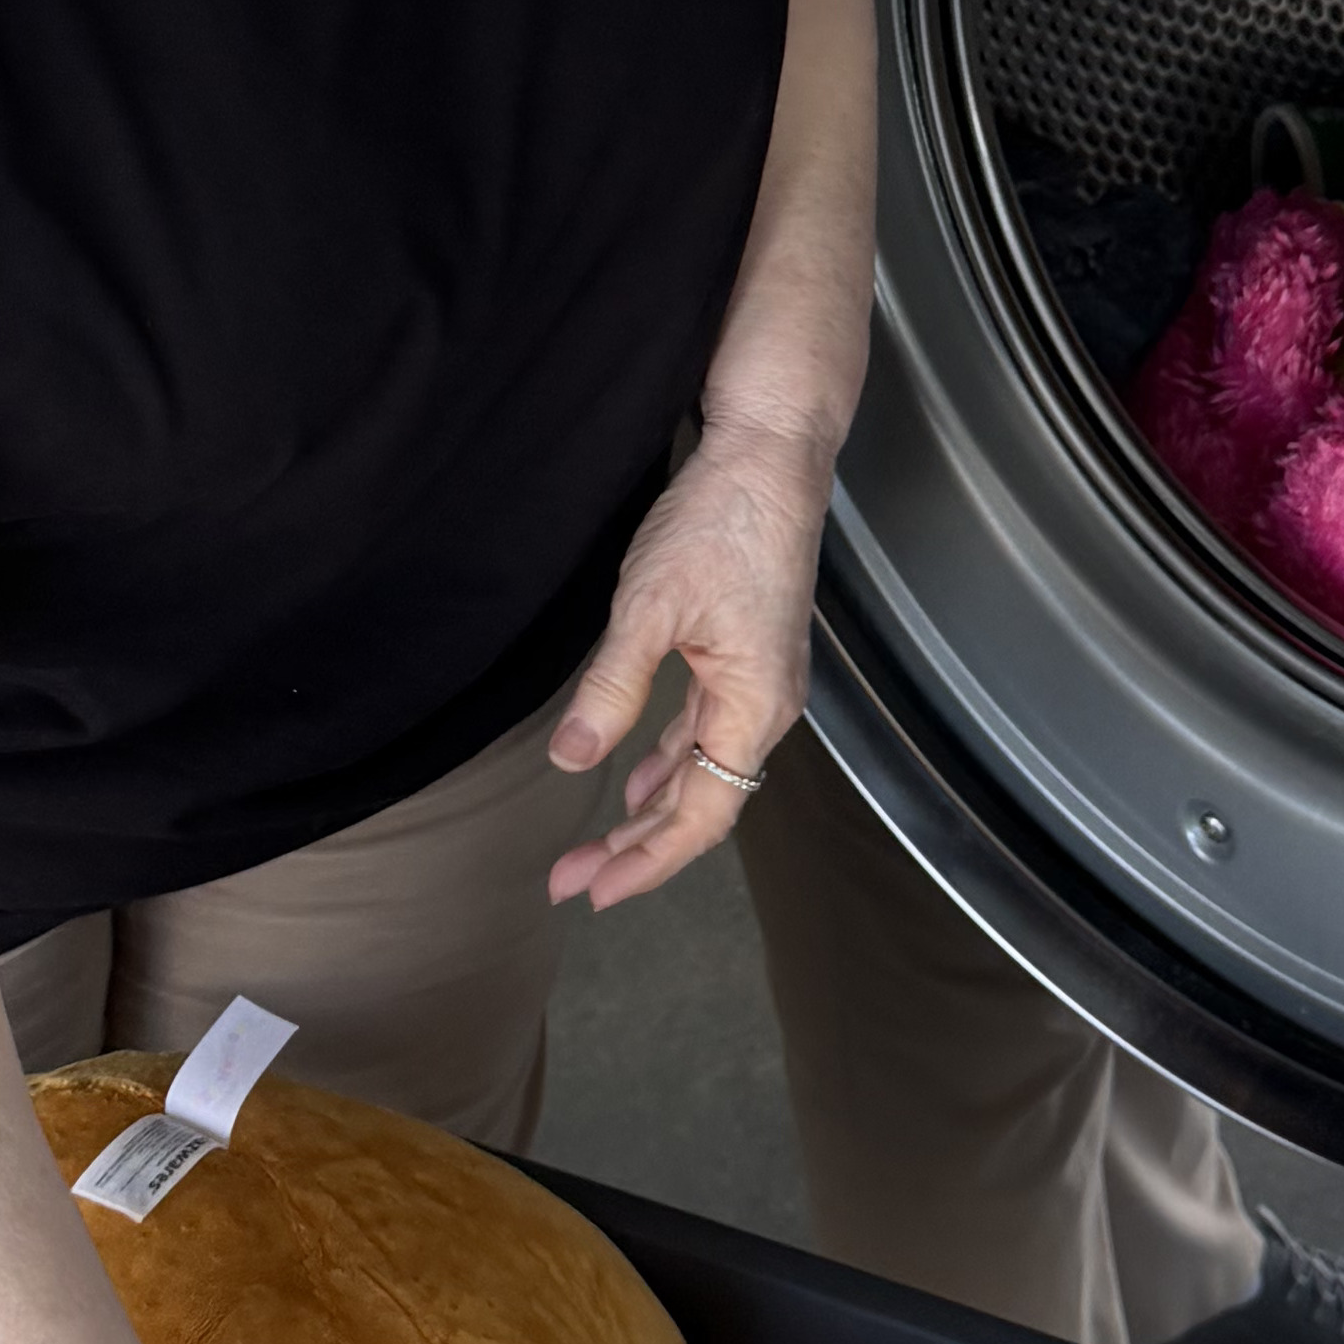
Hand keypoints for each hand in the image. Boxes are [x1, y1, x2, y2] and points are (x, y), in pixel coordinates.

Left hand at [545, 403, 829, 913]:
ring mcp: (759, 681)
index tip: (590, 889)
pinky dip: (672, 761)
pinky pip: (708, 731)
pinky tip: (643, 775)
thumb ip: (612, 690)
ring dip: (653, 809)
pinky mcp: (746, 654)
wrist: (771, 454)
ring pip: (705, 770)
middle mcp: (766, 706)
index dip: (647, 860)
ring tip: (600, 847)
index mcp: (754, 707)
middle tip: (572, 880)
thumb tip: (574, 763)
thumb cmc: (720, 522)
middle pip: (705, 802)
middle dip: (639, 847)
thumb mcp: (649, 607)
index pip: (702, 813)